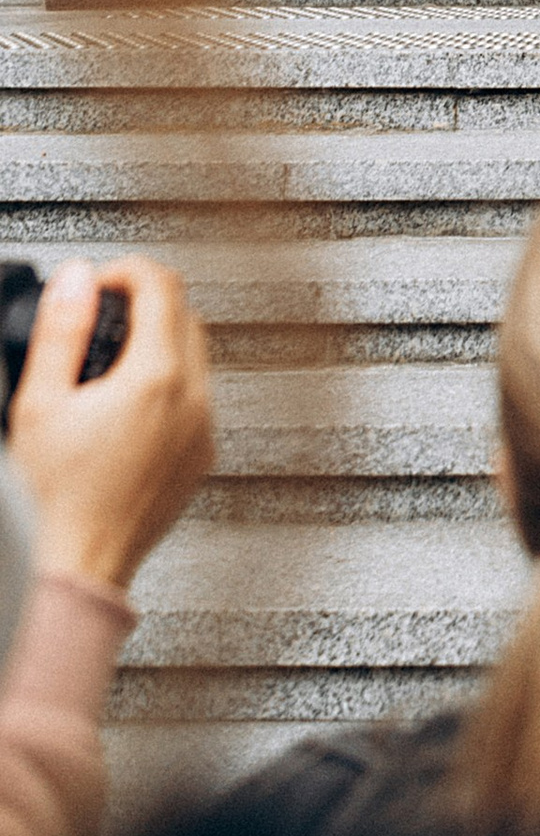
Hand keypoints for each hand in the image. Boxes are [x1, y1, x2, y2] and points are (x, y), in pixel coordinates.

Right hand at [7, 260, 213, 594]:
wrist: (83, 564)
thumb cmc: (58, 498)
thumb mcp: (40, 403)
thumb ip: (61, 331)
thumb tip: (76, 279)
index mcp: (156, 378)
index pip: (162, 286)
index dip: (126, 271)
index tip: (99, 282)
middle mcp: (193, 399)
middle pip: (186, 313)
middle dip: (145, 301)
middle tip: (101, 314)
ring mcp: (204, 428)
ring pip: (197, 353)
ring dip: (160, 340)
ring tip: (109, 361)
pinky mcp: (203, 454)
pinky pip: (198, 395)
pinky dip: (171, 381)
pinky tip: (128, 402)